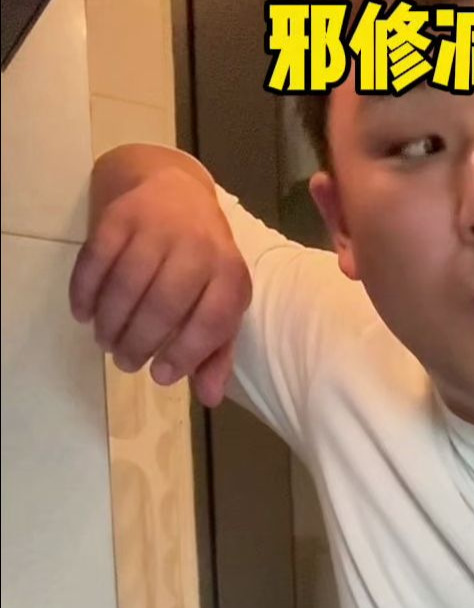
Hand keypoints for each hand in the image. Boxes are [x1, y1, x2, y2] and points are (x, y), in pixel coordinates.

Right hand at [69, 166, 250, 405]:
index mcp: (230, 272)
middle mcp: (198, 247)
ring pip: (126, 286)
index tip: (161, 376)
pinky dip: (85, 293)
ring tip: (107, 342)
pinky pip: (95, 261)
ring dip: (111, 324)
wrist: (175, 192)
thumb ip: (216, 350)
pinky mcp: (120, 216)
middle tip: (126, 362)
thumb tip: (210, 398)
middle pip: (164, 307)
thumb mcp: (220, 300)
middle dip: (139, 344)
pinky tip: (85, 314)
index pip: (213, 320)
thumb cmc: (202, 261)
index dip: (187, 354)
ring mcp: (158, 228)